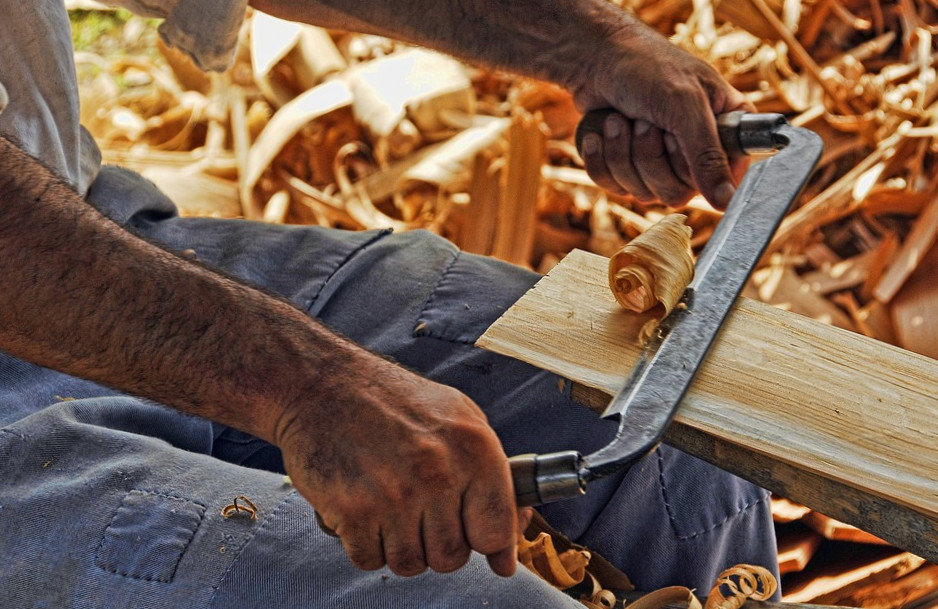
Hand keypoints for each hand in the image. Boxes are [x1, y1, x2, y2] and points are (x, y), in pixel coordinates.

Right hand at [275, 350, 526, 576]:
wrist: (322, 384)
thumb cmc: (394, 402)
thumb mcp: (460, 420)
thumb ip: (493, 481)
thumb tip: (508, 554)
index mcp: (475, 449)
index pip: (497, 532)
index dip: (486, 542)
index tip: (473, 536)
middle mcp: (438, 472)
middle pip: (452, 557)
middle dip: (436, 544)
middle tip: (418, 511)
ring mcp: (394, 493)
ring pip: (410, 564)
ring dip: (398, 545)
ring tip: (388, 506)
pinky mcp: (352, 509)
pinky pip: (369, 559)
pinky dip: (364, 544)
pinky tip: (362, 509)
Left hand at [572, 18, 751, 208]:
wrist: (597, 59)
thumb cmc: (648, 68)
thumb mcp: (685, 106)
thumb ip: (707, 155)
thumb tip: (727, 202)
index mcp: (726, 132)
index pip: (723, 182)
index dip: (694, 167)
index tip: (677, 137)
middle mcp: (697, 154)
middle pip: (676, 193)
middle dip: (650, 155)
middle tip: (645, 120)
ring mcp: (661, 166)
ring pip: (643, 193)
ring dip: (622, 153)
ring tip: (620, 119)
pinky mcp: (628, 171)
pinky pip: (614, 188)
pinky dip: (601, 158)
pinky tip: (600, 133)